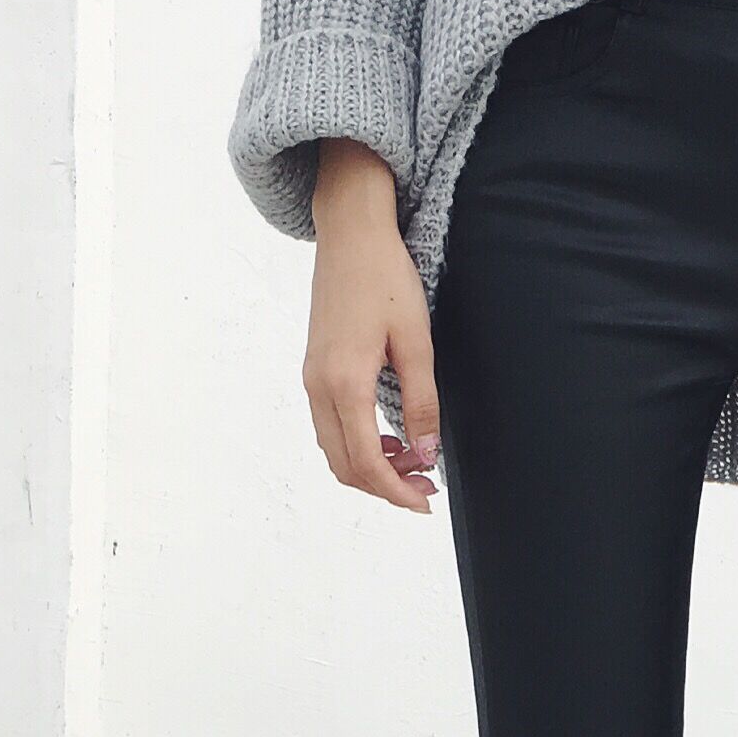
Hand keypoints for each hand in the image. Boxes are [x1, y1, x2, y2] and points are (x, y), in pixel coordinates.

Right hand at [303, 139, 440, 513]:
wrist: (350, 234)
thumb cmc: (385, 279)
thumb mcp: (417, 342)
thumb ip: (421, 401)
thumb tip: (426, 452)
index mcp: (344, 382)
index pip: (366, 461)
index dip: (396, 490)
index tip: (425, 502)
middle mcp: (319, 386)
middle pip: (344, 465)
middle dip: (384, 486)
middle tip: (424, 487)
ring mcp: (311, 379)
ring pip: (334, 449)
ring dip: (370, 468)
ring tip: (411, 464)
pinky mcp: (314, 370)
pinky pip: (330, 427)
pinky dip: (358, 445)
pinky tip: (389, 438)